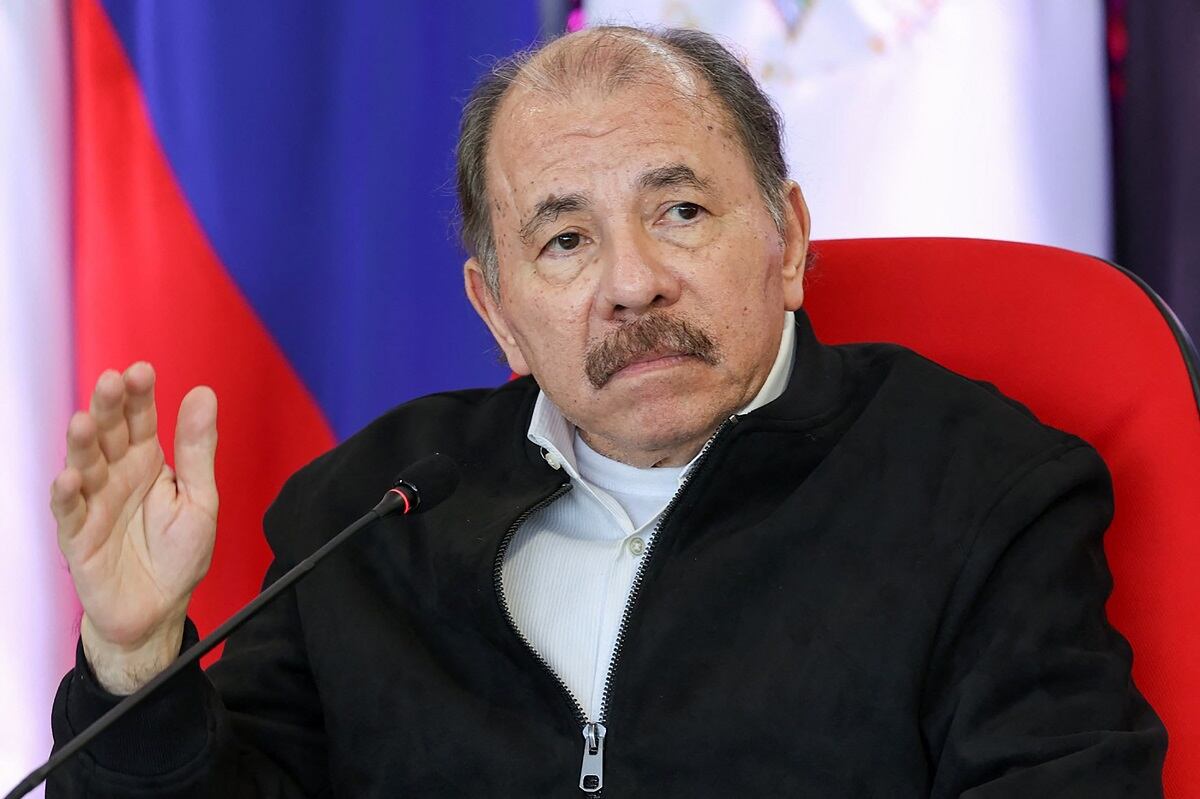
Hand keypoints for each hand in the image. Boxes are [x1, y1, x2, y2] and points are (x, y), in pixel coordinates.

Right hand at [50, 363, 217, 693]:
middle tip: (111, 382)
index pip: (141, 420)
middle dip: (108, 408)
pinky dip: (66, 494)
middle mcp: (116, 475)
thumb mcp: (200, 499)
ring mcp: (94, 503)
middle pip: (108, 434)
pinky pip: (68, 511)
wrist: (159, 610)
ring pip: (83, 465)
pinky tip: (70, 478)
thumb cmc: (179, 555)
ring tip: (84, 422)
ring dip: (82, 443)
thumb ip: (198, 449)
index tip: (142, 371)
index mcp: (148, 462)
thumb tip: (203, 394)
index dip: (140, 396)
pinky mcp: (78, 536)